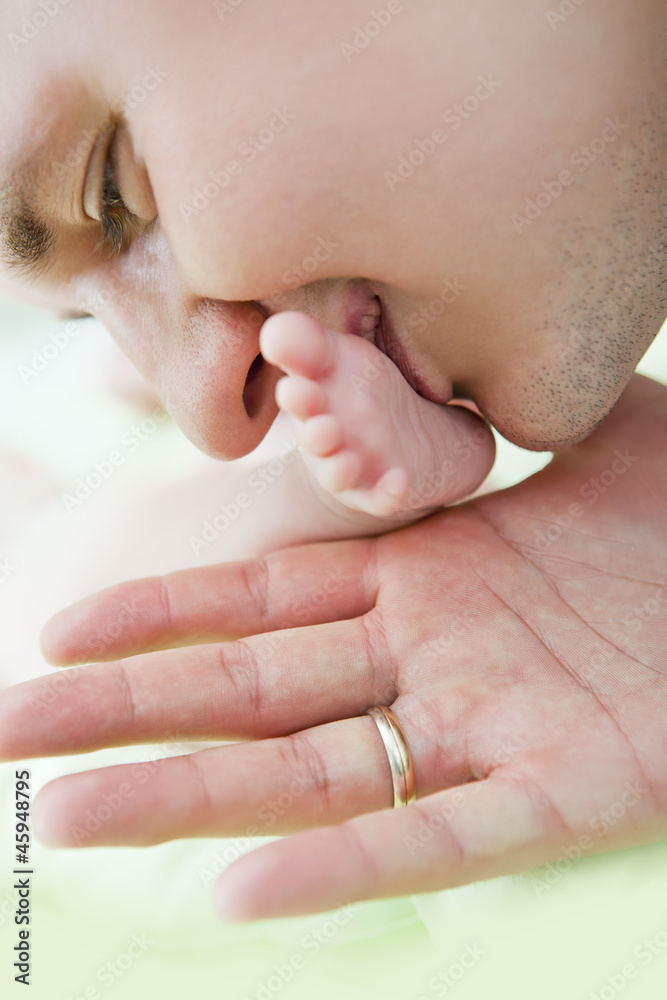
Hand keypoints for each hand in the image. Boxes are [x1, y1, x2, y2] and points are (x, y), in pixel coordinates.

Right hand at [1, 375, 664, 921]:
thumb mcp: (596, 433)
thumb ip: (504, 406)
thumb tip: (424, 346)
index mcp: (431, 580)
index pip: (268, 603)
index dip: (168, 616)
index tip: (73, 627)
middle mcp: (433, 660)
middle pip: (253, 692)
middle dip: (130, 711)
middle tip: (11, 733)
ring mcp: (489, 729)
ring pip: (312, 775)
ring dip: (190, 797)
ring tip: (70, 817)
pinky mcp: (567, 792)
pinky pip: (440, 838)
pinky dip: (343, 868)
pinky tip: (244, 892)